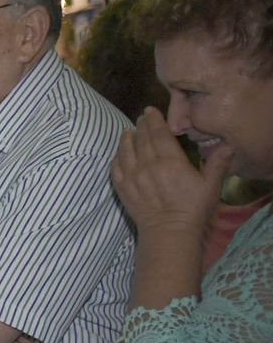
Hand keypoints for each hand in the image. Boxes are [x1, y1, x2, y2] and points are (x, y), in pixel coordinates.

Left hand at [111, 108, 227, 236]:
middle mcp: (148, 164)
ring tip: (128, 132)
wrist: (169, 231)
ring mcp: (132, 176)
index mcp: (169, 161)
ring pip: (125, 150)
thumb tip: (226, 146)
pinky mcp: (122, 188)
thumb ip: (217, 164)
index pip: (159, 133)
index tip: (150, 111)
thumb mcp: (210, 186)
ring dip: (126, 138)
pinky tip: (119, 154)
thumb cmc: (192, 209)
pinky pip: (115, 167)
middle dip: (141, 126)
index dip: (154, 120)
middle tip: (141, 118)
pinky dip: (116, 157)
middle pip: (142, 138)